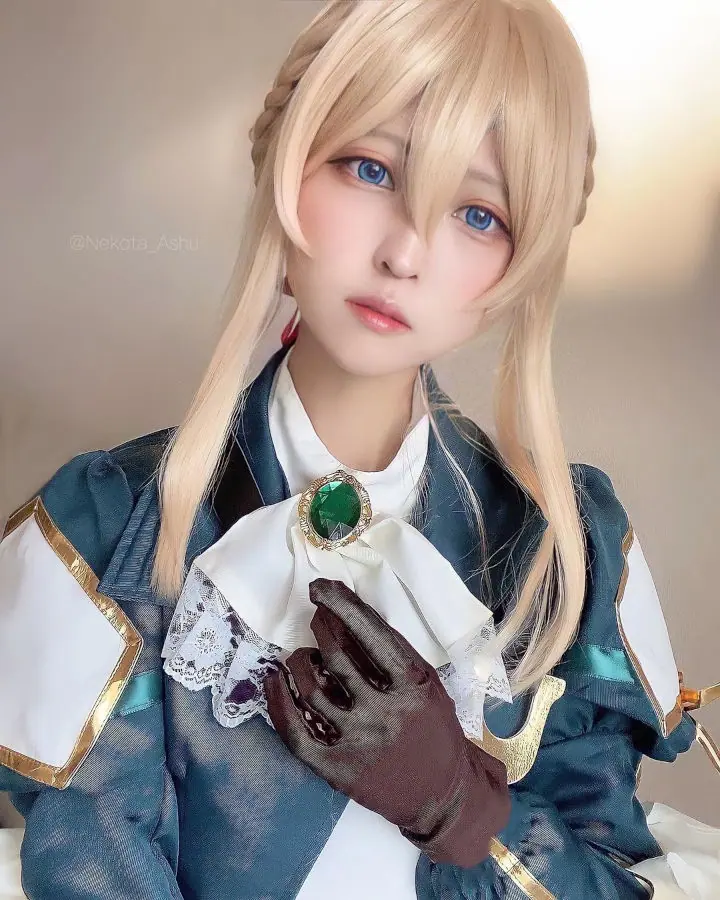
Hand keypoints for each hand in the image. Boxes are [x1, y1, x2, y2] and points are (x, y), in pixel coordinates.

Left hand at [263, 578, 509, 866]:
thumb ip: (391, 655)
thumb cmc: (434, 730)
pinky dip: (278, 702)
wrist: (441, 795)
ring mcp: (359, 741)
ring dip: (299, 662)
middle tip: (316, 619)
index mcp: (412, 684)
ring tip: (302, 655)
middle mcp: (384, 711)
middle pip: (336, 656)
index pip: (370, 633)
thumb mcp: (427, 685)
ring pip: (311, 689)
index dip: (341, 606)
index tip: (320, 589)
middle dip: (320, 628)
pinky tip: (274, 681)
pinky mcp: (337, 769)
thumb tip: (343, 615)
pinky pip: (295, 732)